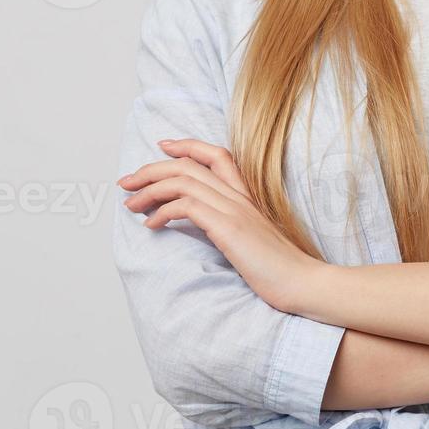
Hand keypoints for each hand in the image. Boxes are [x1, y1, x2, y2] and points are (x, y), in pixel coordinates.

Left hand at [117, 138, 321, 313]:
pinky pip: (186, 206)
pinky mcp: (229, 228)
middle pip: (188, 166)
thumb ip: (232, 226)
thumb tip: (204, 225)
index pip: (216, 155)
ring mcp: (234, 210)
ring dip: (150, 190)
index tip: (163, 147)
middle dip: (151, 170)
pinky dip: (162, 212)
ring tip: (131, 205)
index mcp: (246, 196)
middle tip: (127, 183)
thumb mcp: (252, 240)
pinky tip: (152, 226)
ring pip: (183, 181)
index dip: (187, 146)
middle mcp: (239, 196)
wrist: (302, 283)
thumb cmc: (278, 269)